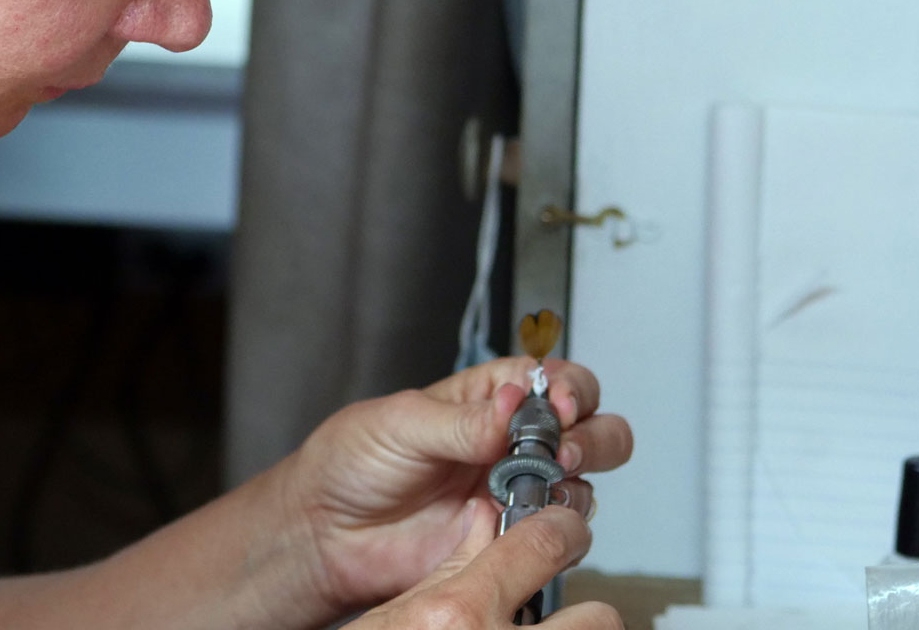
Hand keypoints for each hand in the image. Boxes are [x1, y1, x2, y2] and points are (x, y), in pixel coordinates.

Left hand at [279, 356, 632, 616]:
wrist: (327, 532)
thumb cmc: (352, 462)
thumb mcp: (400, 423)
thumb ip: (461, 420)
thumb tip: (512, 404)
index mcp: (488, 398)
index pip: (554, 380)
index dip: (569, 388)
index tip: (558, 404)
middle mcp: (511, 442)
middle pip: (591, 425)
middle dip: (590, 434)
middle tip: (561, 448)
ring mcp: (515, 491)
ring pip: (586, 480)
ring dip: (579, 478)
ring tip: (544, 482)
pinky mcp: (511, 538)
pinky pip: (560, 532)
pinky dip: (557, 525)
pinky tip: (522, 520)